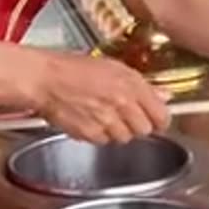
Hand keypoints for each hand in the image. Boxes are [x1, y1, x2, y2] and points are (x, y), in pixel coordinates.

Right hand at [25, 50, 168, 143]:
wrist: (44, 79)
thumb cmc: (73, 68)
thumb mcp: (114, 67)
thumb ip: (142, 85)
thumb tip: (163, 96)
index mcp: (131, 84)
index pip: (161, 115)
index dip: (160, 120)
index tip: (157, 120)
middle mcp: (121, 103)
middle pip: (144, 130)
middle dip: (138, 125)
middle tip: (126, 115)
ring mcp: (106, 120)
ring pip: (124, 138)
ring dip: (117, 130)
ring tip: (103, 115)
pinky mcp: (90, 133)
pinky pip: (103, 141)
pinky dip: (99, 135)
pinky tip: (90, 120)